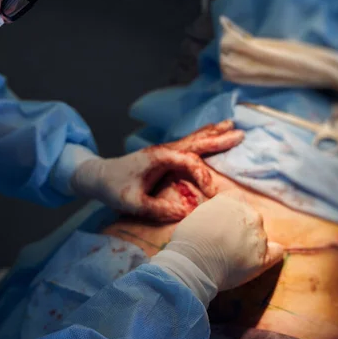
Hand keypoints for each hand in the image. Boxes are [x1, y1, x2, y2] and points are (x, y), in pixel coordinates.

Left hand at [71, 121, 243, 220]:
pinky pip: (187, 144)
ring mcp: (164, 150)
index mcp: (159, 157)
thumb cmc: (114, 188)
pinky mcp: (163, 154)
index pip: (189, 162)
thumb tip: (185, 213)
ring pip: (193, 139)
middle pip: (196, 142)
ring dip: (212, 133)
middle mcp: (164, 150)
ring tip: (232, 125)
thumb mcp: (133, 203)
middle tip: (240, 134)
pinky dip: (202, 138)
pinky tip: (210, 135)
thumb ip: (158, 209)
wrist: (97, 175)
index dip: (204, 176)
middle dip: (218, 139)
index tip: (213, 194)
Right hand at [162, 191, 283, 291]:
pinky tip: (260, 259)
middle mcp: (250, 214)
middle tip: (225, 242)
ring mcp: (259, 236)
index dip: (230, 212)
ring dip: (251, 244)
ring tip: (233, 257)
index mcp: (233, 200)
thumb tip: (219, 218)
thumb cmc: (188, 239)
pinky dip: (271, 254)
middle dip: (242, 228)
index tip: (222, 222)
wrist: (193, 262)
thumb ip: (215, 211)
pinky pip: (277, 252)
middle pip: (251, 217)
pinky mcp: (264, 257)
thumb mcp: (198, 213)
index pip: (238, 199)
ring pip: (260, 236)